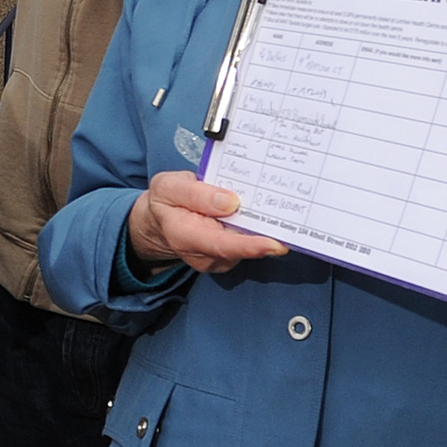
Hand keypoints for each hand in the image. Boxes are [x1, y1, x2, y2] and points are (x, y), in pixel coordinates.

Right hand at [126, 170, 289, 275]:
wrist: (160, 222)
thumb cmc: (166, 201)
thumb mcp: (169, 186)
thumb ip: (197, 193)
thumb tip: (231, 202)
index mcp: (185, 235)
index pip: (222, 245)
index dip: (250, 245)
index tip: (276, 244)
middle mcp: (204, 255)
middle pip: (243, 247)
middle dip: (266, 232)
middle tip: (287, 212)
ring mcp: (218, 260)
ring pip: (249, 245)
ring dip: (261, 228)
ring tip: (266, 206)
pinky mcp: (229, 258)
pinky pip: (248, 244)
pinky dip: (256, 230)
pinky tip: (254, 215)